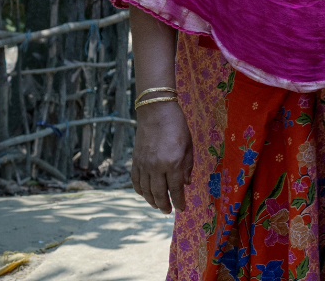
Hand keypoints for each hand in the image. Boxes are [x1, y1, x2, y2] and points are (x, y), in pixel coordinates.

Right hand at [131, 97, 191, 212]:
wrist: (156, 112)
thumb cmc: (177, 126)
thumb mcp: (189, 146)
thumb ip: (187, 166)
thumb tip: (186, 184)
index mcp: (173, 163)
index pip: (176, 189)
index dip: (179, 201)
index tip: (182, 209)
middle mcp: (156, 167)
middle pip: (159, 193)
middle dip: (165, 205)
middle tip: (168, 211)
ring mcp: (143, 165)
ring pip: (145, 190)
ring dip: (151, 200)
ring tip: (158, 206)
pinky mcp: (135, 161)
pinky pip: (136, 181)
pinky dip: (140, 190)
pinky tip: (145, 194)